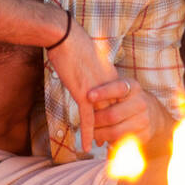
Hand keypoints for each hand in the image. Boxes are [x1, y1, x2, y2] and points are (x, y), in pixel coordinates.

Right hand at [46, 11, 117, 152]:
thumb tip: (90, 66)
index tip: (119, 125)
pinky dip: (88, 134)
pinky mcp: (84, 95)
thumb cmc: (73, 42)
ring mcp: (98, 91)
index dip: (119, 115)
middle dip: (115, 128)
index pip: (119, 101)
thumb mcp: (90, 56)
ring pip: (104, 119)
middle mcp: (109, 86)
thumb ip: (93, 66)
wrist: (66, 37)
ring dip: (102, 134)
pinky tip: (86, 146)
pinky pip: (88, 120)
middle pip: (116, 112)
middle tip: (115, 142)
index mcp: (112, 76)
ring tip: (103, 147)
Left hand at [87, 77, 157, 147]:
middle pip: (112, 115)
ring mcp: (144, 120)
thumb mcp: (119, 89)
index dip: (103, 92)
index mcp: (133, 88)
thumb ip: (105, 90)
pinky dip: (108, 141)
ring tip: (91, 132)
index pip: (118, 89)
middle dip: (95, 120)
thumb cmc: (126, 99)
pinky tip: (102, 138)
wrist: (151, 112)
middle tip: (86, 122)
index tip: (88, 96)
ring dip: (99, 134)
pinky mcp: (144, 136)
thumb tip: (84, 96)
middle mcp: (141, 103)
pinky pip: (121, 142)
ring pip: (115, 132)